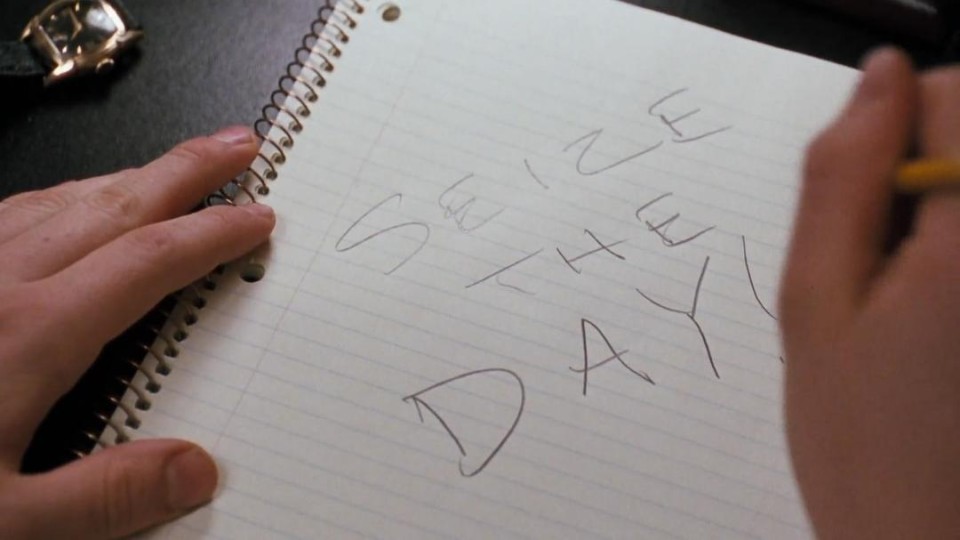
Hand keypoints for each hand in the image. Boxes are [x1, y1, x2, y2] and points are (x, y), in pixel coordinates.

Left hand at [0, 126, 273, 538]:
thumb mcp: (4, 528)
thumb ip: (105, 497)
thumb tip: (195, 470)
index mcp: (26, 339)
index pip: (147, 264)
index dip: (211, 235)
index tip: (254, 217)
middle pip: (111, 206)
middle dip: (182, 171)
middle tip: (233, 146)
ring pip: (59, 202)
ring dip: (127, 178)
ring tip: (171, 169)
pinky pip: (9, 216)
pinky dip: (62, 199)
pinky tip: (68, 206)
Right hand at [781, 49, 959, 536]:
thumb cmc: (861, 446)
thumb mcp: (814, 303)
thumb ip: (839, 179)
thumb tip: (874, 76)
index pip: (956, 92)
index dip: (894, 126)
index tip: (860, 201)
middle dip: (923, 173)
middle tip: (879, 271)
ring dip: (945, 215)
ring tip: (915, 304)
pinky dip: (958, 255)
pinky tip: (944, 322)